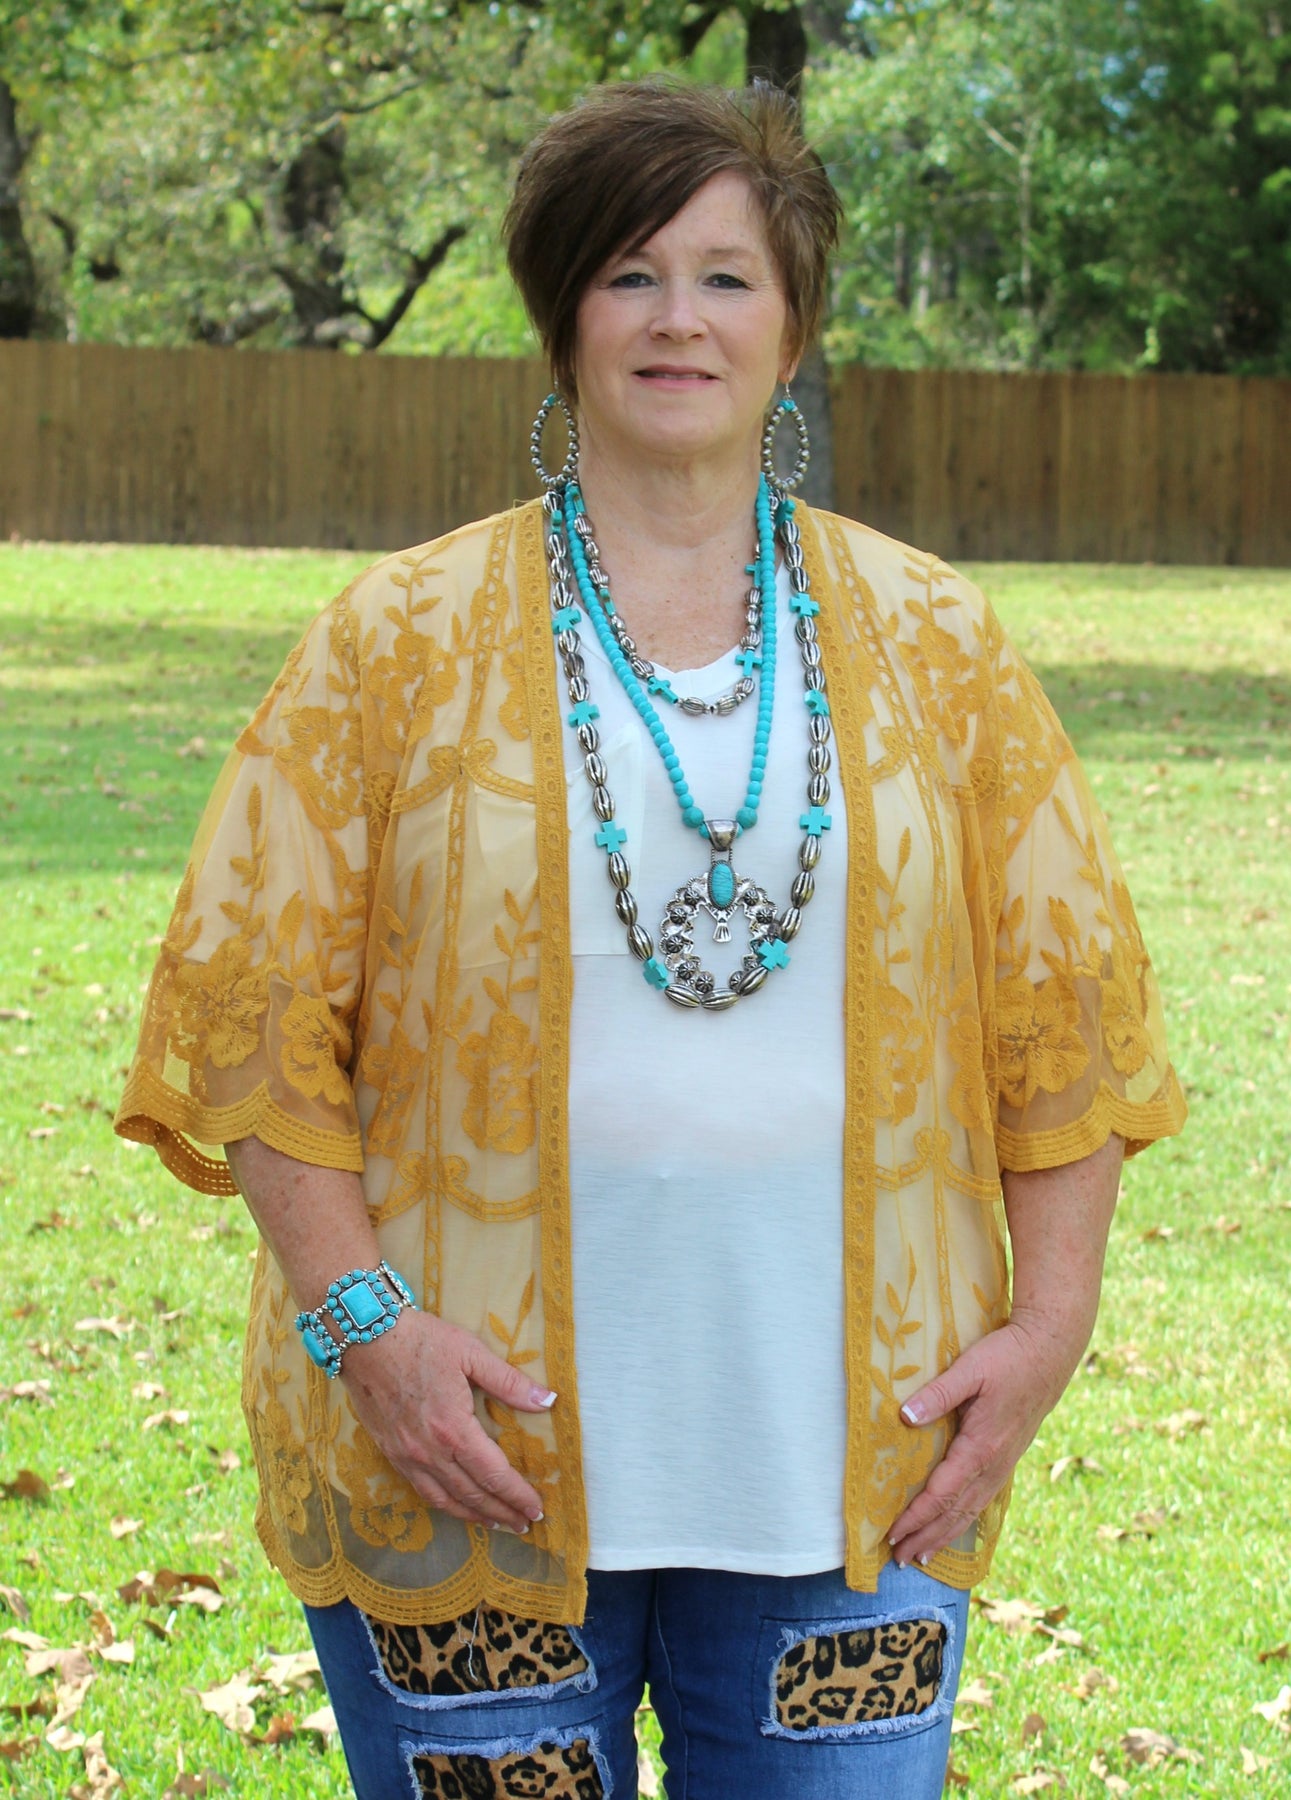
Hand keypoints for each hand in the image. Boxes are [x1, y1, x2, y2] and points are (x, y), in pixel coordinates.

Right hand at [340, 1309, 555, 1534]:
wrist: (364, 1339)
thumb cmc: (421, 1341)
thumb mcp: (470, 1353)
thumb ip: (509, 1382)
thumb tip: (548, 1400)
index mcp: (454, 1429)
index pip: (494, 1474)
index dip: (517, 1495)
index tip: (537, 1508)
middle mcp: (430, 1452)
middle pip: (472, 1494)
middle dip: (502, 1513)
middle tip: (525, 1524)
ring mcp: (407, 1456)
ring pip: (446, 1500)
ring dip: (474, 1516)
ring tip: (496, 1524)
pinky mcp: (391, 1453)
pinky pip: (422, 1490)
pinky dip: (445, 1504)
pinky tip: (456, 1504)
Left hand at [886, 1308, 1084, 1566]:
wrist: (1049, 1352)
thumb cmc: (1007, 1358)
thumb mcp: (969, 1369)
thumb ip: (937, 1394)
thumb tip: (904, 1416)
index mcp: (980, 1447)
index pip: (941, 1493)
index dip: (916, 1517)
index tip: (892, 1534)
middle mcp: (993, 1464)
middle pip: (955, 1512)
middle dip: (926, 1537)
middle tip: (899, 1559)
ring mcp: (1004, 1464)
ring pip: (971, 1510)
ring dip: (945, 1534)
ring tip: (923, 1556)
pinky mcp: (1008, 1458)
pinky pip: (983, 1499)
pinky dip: (965, 1519)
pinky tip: (956, 1525)